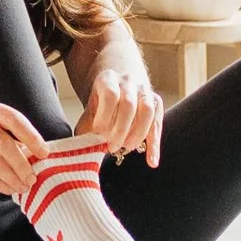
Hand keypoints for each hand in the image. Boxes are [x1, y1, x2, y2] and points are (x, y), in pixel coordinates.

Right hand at [0, 95, 45, 201]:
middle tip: (33, 177)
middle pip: (3, 141)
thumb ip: (9, 137)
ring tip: (23, 187)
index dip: (31, 136)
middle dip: (22, 163)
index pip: (12, 118)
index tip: (44, 152)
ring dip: (12, 177)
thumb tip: (37, 155)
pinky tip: (8, 189)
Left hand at [78, 51, 164, 168]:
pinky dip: (154, 144)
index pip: (110, 94)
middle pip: (129, 104)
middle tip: (112, 147)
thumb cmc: (101, 102)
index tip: (98, 132)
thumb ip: (86, 126)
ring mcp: (144, 91)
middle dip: (121, 129)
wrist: (118, 85)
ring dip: (138, 133)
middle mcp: (128, 82)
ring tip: (128, 148)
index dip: (104, 114)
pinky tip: (151, 161)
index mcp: (108, 80)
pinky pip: (157, 124)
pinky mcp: (156, 103)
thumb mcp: (90, 108)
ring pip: (147, 111)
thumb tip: (82, 148)